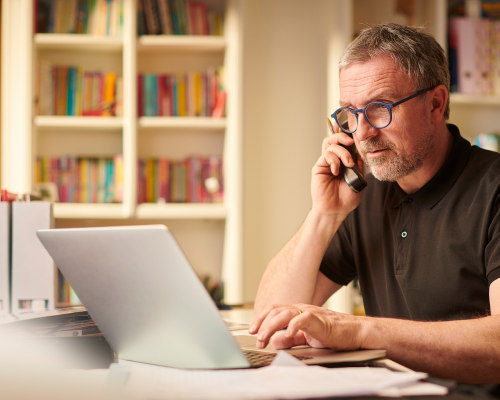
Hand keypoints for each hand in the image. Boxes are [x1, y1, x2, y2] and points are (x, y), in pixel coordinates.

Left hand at [248, 303, 367, 350]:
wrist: (355, 332)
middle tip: (256, 338)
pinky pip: (303, 319)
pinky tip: (287, 334)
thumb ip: (291, 339)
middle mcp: (301, 309)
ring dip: (272, 326)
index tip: (252, 331)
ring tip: (265, 338)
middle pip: (276, 311)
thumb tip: (275, 341)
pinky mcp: (320, 319)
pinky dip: (293, 326)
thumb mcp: (306, 339)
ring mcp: (310, 312)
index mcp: (297, 311)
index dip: (261, 319)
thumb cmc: (333, 334)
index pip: (274, 311)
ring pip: (285, 313)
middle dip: (262, 324)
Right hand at [312, 123, 363, 215]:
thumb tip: (361, 151)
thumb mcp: (359, 179)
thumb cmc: (347, 198)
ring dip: (341, 151)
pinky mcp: (319, 168)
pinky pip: (326, 156)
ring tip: (348, 164)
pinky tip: (337, 171)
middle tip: (351, 141)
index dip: (347, 134)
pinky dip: (334, 161)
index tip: (353, 126)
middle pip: (334, 139)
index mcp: (344, 161)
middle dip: (343, 136)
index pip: (344, 143)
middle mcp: (334, 160)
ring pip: (330, 144)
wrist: (336, 210)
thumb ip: (360, 165)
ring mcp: (325, 163)